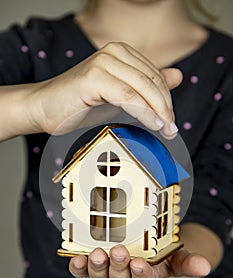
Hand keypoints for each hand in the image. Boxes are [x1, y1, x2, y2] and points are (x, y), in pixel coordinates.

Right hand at [29, 42, 181, 137]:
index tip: (171, 122)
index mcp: (121, 53)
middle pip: (152, 80)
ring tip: (165, 129)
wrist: (44, 108)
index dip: (167, 100)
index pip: (156, 76)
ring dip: (159, 111)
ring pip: (143, 87)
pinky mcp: (93, 77)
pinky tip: (153, 124)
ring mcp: (102, 62)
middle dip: (166, 107)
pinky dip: (143, 112)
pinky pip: (127, 96)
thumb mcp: (119, 98)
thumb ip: (146, 87)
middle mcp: (113, 52)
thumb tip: (178, 76)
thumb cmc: (78, 106)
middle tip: (171, 129)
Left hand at [69, 245, 210, 277]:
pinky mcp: (92, 265)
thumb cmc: (159, 254)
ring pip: (100, 275)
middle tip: (118, 253)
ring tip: (97, 254)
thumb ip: (187, 262)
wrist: (141, 249)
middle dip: (118, 266)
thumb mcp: (175, 257)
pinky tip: (75, 258)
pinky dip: (77, 266)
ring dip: (97, 266)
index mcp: (144, 277)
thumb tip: (205, 266)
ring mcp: (106, 273)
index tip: (140, 264)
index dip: (140, 274)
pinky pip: (82, 270)